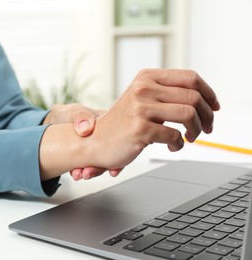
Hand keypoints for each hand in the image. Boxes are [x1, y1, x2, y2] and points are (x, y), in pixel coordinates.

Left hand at [43, 104, 121, 179]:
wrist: (53, 124)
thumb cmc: (68, 115)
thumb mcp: (74, 112)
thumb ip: (81, 116)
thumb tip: (86, 128)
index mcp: (110, 124)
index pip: (121, 141)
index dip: (120, 157)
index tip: (112, 169)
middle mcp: (106, 138)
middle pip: (111, 156)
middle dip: (100, 168)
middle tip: (87, 172)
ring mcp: (97, 150)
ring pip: (99, 164)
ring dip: (90, 172)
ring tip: (78, 174)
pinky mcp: (87, 157)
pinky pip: (87, 166)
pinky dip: (81, 172)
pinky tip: (74, 174)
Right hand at [87, 69, 219, 169]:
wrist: (95, 140)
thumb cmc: (123, 122)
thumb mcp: (142, 98)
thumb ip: (166, 93)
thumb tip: (204, 97)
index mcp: (146, 77)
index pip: (190, 77)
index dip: (209, 93)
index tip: (214, 107)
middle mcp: (143, 88)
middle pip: (194, 96)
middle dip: (207, 116)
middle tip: (207, 128)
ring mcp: (140, 108)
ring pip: (188, 114)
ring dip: (196, 130)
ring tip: (190, 138)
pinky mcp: (139, 129)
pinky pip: (174, 136)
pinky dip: (178, 144)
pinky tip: (172, 147)